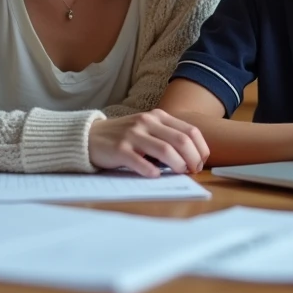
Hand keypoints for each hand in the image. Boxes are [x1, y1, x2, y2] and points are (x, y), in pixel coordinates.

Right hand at [88, 109, 208, 176]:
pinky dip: (152, 171)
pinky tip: (155, 176)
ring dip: (177, 165)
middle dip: (193, 159)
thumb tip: (193, 158)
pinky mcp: (119, 149)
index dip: (201, 149)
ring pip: (165, 150)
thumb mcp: (148, 129)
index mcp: (158, 116)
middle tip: (193, 171)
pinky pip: (140, 162)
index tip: (201, 162)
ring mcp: (132, 135)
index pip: (190, 131)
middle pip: (181, 141)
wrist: (91, 136)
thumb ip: (168, 137)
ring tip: (180, 173)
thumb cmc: (125, 137)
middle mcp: (147, 122)